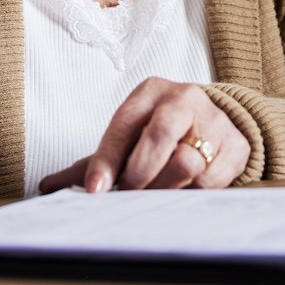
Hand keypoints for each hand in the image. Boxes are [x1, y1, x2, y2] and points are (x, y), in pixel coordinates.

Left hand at [38, 77, 249, 193]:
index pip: (124, 126)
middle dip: (141, 173)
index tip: (96, 190)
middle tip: (131, 191)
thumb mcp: (128, 137)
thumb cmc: (160, 132)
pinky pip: (211, 180)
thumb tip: (47, 187)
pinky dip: (193, 192)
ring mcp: (214, 120)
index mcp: (150, 91)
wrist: (214, 122)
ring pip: (187, 163)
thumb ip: (94, 162)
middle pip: (162, 135)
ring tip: (157, 191)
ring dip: (166, 187)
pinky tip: (185, 188)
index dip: (108, 161)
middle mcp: (184, 98)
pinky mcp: (236, 145)